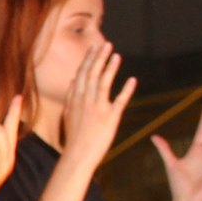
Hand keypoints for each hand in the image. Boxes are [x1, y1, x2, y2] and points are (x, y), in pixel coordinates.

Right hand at [60, 41, 134, 165]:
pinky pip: (119, 102)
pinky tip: (132, 80)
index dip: (89, 60)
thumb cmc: (74, 136)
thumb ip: (71, 96)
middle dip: (99, 58)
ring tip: (116, 55)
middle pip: (92, 75)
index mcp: (75, 99)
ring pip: (104, 84)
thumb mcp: (68, 113)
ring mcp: (97, 109)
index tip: (95, 48)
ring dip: (110, 68)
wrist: (77, 156)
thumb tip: (73, 80)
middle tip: (107, 44)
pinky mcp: (110, 119)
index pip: (82, 74)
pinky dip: (126, 91)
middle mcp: (85, 101)